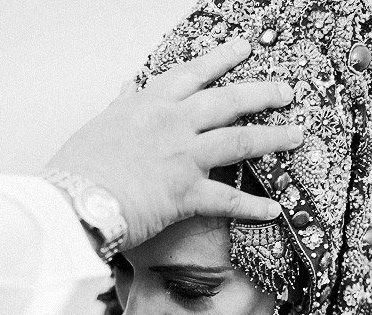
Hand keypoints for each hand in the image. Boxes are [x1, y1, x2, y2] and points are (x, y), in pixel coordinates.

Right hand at [46, 38, 303, 250]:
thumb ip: (121, 106)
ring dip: (274, 137)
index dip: (221, 58)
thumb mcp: (99, 126)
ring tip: (298, 134)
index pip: (192, 73)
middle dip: (263, 93)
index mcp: (149, 104)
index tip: (243, 47)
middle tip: (287, 92)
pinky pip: (229, 199)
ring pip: (240, 141)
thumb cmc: (78, 169)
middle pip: (229, 101)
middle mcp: (173, 123)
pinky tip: (276, 209)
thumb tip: (127, 88)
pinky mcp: (187, 193)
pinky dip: (254, 206)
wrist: (73, 200)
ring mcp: (184, 156)